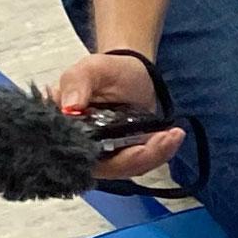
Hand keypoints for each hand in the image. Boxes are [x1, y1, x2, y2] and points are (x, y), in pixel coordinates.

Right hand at [49, 52, 185, 179]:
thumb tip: (70, 107)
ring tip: (174, 135)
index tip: (132, 149)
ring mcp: (103, 154)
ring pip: (125, 168)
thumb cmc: (105, 71)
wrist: (130, 72)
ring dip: (153, 156)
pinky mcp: (123, 155)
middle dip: (136, 159)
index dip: (101, 159)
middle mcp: (80, 148)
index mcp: (63, 130)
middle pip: (105, 168)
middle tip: (164, 138)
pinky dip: (158, 154)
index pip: (74, 157)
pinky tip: (173, 137)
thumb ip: (76, 82)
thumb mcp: (88, 69)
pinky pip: (139, 163)